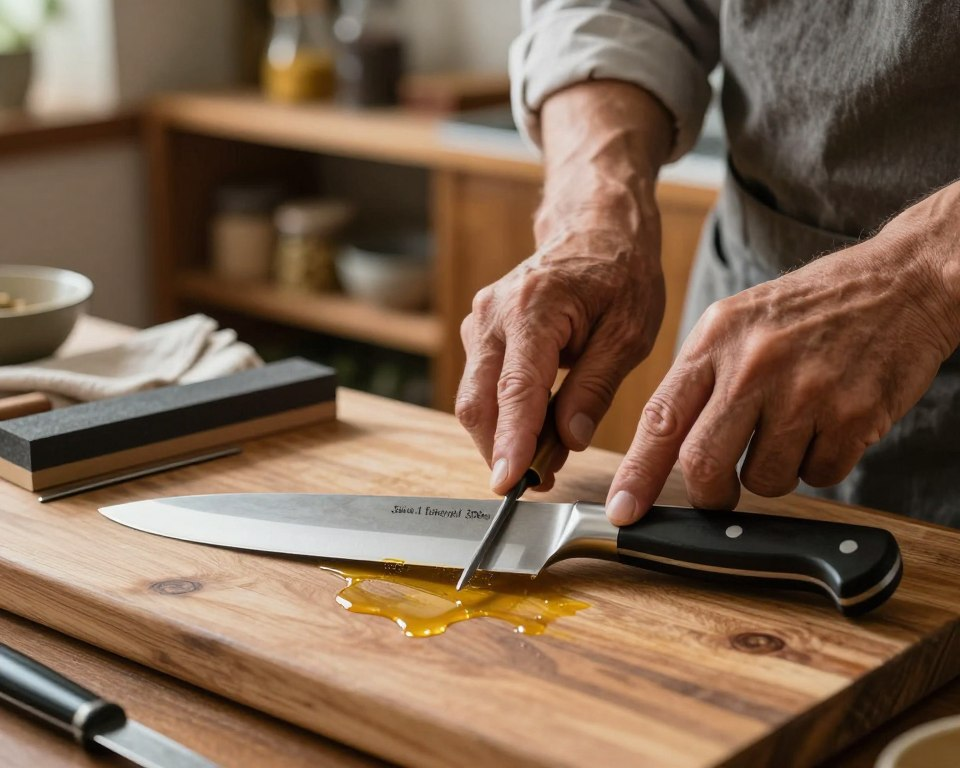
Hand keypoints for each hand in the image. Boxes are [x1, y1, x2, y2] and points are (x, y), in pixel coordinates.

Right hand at [457, 224, 664, 491]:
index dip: (510, 442)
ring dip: (500, 435)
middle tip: (538, 481)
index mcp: (535, 307)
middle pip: (478, 400)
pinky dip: (501, 414)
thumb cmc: (619, 272)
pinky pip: (480, 384)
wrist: (595, 227)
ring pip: (474, 397)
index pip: (515, 389)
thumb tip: (571, 438)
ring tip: (543, 458)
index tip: (509, 482)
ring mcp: (481, 321)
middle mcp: (494, 313)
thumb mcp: (628, 332)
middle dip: (501, 449)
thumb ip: (596, 387)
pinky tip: (532, 429)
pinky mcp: (481, 332)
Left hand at [605, 221, 959, 523]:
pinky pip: (820, 476)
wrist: (900, 282)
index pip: (660, 418)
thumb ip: (700, 379)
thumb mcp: (739, 321)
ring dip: (775, 472)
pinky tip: (830, 423)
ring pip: (766, 480)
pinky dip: (821, 464)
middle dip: (709, 494)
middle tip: (720, 493)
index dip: (637, 473)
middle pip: (703, 463)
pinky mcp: (853, 415)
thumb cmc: (809, 310)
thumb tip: (662, 451)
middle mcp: (754, 364)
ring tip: (796, 426)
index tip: (623, 511)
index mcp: (716, 339)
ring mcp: (806, 390)